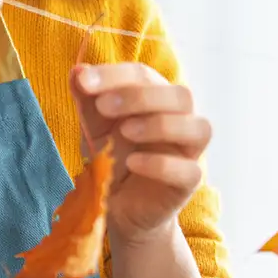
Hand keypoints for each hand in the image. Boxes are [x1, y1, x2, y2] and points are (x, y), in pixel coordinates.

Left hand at [73, 63, 211, 243]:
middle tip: (103, 106)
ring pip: (199, 128)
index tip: (83, 81)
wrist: (117, 207)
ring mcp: (189, 152)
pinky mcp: (188, 183)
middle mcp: (180, 120)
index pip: (145, 75)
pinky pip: (190, 170)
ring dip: (160, 125)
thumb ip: (88, 100)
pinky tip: (133, 164)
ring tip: (125, 132)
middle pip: (181, 96)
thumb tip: (77, 71)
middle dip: (140, 96)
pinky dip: (162, 164)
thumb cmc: (112, 158)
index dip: (115, 74)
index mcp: (157, 98)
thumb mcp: (94, 128)